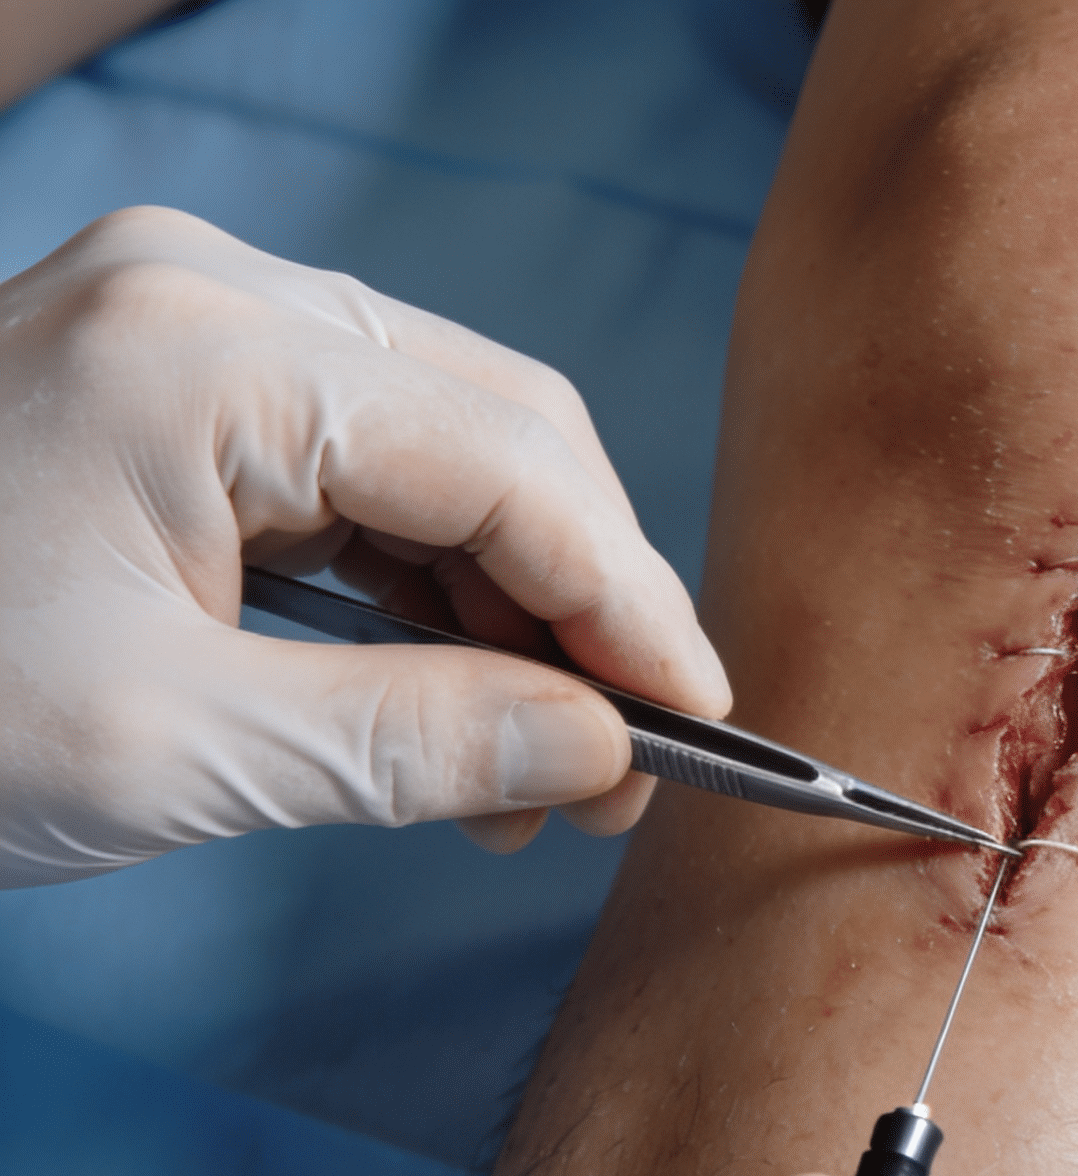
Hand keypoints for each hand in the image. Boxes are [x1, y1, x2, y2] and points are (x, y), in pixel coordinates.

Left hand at [0, 205, 731, 886]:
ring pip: (440, 450)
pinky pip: (356, 470)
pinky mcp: (165, 384)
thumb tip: (603, 751)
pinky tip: (448, 701)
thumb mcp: (176, 750)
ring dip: (508, 608)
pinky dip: (421, 590)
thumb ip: (418, 740)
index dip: (630, 604)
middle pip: (497, 432)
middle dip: (581, 602)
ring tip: (533, 767)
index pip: (511, 465)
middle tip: (623, 761)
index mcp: (211, 352)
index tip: (703, 726)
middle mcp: (214, 296)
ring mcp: (185, 326)